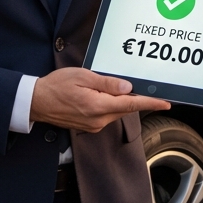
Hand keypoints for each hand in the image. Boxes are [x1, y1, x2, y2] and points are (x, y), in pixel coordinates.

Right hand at [29, 66, 169, 133]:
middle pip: (124, 108)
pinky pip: (106, 114)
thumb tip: (127, 87)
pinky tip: (97, 95)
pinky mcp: (90, 126)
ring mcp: (94, 125)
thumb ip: (106, 83)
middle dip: (130, 97)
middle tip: (129, 83)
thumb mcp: (82, 76)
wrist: (37, 102)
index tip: (165, 103)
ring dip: (116, 100)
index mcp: (98, 106)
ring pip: (115, 111)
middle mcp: (98, 120)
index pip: (130, 105)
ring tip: (101, 86)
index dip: (150, 103)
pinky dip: (107, 105)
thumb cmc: (56, 86)